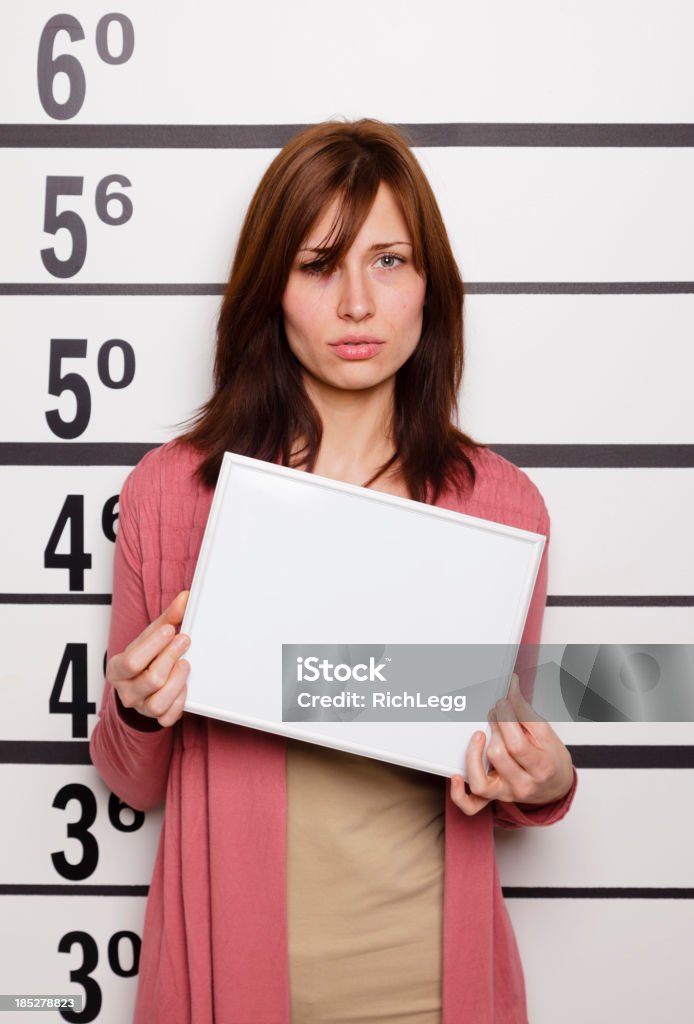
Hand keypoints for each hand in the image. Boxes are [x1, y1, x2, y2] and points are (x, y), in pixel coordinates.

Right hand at [106, 591, 190, 727]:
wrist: (139, 685)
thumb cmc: (144, 659)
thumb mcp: (150, 638)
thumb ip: (167, 619)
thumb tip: (185, 598)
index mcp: (117, 670)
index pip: (131, 661)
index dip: (153, 645)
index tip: (170, 630)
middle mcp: (126, 691)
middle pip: (149, 680)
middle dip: (169, 658)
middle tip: (185, 641)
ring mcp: (141, 707)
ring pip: (158, 703)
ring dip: (177, 682)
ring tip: (186, 664)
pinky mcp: (156, 718)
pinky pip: (168, 717)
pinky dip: (179, 703)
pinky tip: (185, 687)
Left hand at [450, 673, 574, 815]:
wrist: (556, 785)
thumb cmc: (550, 758)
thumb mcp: (546, 733)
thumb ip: (525, 711)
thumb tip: (511, 687)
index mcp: (541, 767)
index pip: (517, 744)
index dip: (506, 720)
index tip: (502, 703)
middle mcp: (522, 784)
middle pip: (498, 756)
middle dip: (494, 729)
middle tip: (495, 715)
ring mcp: (506, 793)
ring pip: (481, 782)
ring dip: (474, 755)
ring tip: (478, 736)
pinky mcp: (493, 798)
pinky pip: (471, 806)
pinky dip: (459, 794)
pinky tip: (456, 775)